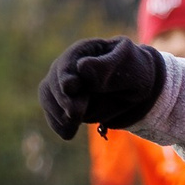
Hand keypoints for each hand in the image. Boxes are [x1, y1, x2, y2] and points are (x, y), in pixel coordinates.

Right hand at [39, 38, 164, 138]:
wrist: (136, 89)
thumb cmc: (133, 72)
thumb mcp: (127, 65)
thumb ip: (105, 67)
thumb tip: (81, 68)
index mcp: (83, 51)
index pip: (66, 63)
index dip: (65, 76)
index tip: (70, 87)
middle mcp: (67, 67)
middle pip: (53, 83)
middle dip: (63, 100)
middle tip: (76, 115)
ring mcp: (61, 85)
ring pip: (48, 98)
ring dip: (58, 115)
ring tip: (72, 127)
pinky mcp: (62, 103)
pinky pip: (53, 115)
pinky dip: (59, 125)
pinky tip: (68, 133)